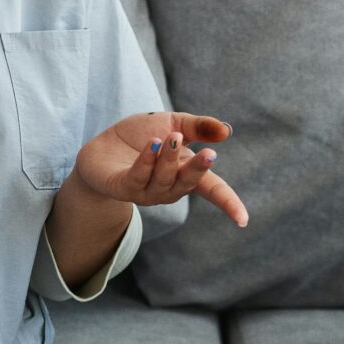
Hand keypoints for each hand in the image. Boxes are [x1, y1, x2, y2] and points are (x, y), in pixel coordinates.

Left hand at [73, 111, 246, 226]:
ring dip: (169, 159)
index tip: (243, 220)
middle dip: (198, 170)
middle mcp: (168, 188)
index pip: (212, 190)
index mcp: (185, 173)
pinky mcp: (122, 187)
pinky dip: (146, 162)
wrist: (101, 147)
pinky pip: (137, 178)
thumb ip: (199, 126)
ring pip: (163, 181)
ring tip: (172, 137)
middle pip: (188, 184)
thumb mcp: (173, 123)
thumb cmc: (140, 137)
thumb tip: (227, 130)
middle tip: (209, 154)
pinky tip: (152, 145)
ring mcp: (145, 191)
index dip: (228, 204)